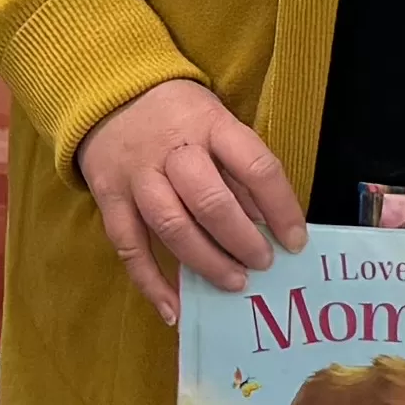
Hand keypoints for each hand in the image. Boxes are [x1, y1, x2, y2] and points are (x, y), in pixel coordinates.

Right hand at [71, 75, 304, 316]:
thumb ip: (241, 171)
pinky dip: (151, 283)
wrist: (109, 94)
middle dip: (242, 240)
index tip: (296, 242)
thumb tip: (272, 224)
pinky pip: (129, 247)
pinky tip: (174, 311)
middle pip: (209, 201)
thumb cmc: (179, 115)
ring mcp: (136, 175)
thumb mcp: (218, 123)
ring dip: (206, 261)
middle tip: (263, 264)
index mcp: (210, 125)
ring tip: (234, 282)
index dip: (281, 208)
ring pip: (171, 225)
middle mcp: (171, 150)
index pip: (254, 167)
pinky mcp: (109, 198)